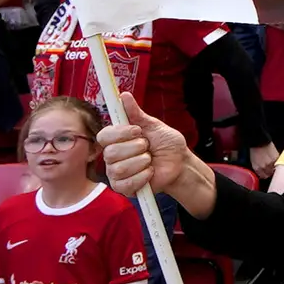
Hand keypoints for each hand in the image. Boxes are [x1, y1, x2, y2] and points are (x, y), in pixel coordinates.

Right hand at [95, 81, 198, 202]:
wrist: (180, 163)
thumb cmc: (166, 144)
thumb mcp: (154, 125)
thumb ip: (136, 113)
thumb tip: (124, 95)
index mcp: (116, 139)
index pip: (104, 136)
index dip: (120, 133)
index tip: (137, 131)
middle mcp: (112, 156)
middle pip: (111, 153)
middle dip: (136, 148)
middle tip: (148, 147)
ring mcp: (116, 173)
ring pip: (119, 168)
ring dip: (141, 162)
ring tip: (150, 160)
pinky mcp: (124, 188)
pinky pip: (126, 184)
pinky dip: (143, 176)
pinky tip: (150, 172)